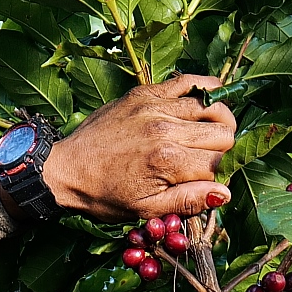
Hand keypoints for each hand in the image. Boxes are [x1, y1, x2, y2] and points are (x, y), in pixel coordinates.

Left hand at [42, 73, 235, 221]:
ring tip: (207, 135)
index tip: (206, 180)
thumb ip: (188, 201)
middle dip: (223, 149)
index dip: (218, 175)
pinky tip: (209, 99)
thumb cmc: (104, 194)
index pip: (219, 163)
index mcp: (168, 161)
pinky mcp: (145, 92)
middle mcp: (165, 128)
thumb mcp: (146, 209)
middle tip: (208, 158)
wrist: (65, 168)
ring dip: (217, 122)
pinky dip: (205, 89)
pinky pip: (188, 81)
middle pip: (223, 132)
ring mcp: (155, 106)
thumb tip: (226, 193)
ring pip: (212, 107)